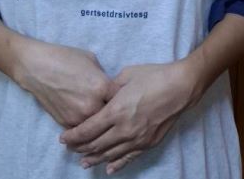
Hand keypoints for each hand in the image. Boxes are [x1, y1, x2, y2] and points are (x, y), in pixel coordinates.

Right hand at [14, 38, 118, 127]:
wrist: (37, 67)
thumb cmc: (65, 58)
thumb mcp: (92, 61)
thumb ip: (104, 77)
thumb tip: (110, 87)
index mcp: (102, 87)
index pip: (122, 99)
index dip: (125, 98)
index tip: (125, 99)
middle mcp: (92, 106)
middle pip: (112, 117)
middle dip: (114, 114)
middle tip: (115, 111)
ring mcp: (78, 118)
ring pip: (97, 127)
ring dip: (100, 124)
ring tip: (102, 119)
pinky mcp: (66, 124)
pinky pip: (82, 130)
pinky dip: (85, 126)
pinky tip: (86, 121)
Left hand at [60, 61, 193, 173]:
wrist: (180, 87)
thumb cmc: (153, 76)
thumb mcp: (126, 75)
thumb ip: (111, 88)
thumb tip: (103, 94)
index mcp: (116, 110)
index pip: (88, 129)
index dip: (74, 136)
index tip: (63, 138)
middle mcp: (124, 129)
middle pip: (96, 144)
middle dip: (80, 148)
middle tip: (70, 149)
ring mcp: (137, 138)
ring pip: (110, 154)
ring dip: (95, 159)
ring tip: (84, 163)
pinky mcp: (148, 143)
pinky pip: (129, 158)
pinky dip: (117, 164)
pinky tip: (109, 169)